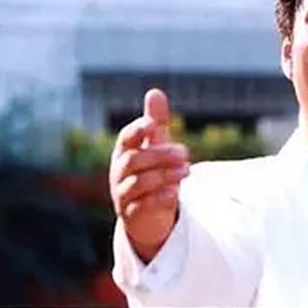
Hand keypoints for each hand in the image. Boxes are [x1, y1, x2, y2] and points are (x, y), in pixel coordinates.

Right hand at [109, 88, 189, 262]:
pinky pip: (141, 206)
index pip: (125, 138)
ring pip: (138, 183)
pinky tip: (176, 192)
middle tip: (185, 153)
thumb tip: (155, 92)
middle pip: (134, 160)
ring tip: (187, 171)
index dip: (136, 130)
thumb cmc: (151, 172)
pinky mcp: (131, 215)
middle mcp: (120, 173)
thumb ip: (156, 122)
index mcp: (124, 153)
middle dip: (160, 155)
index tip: (153, 124)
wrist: (147, 215)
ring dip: (164, 175)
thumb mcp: (155, 147)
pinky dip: (159, 198)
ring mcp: (123, 194)